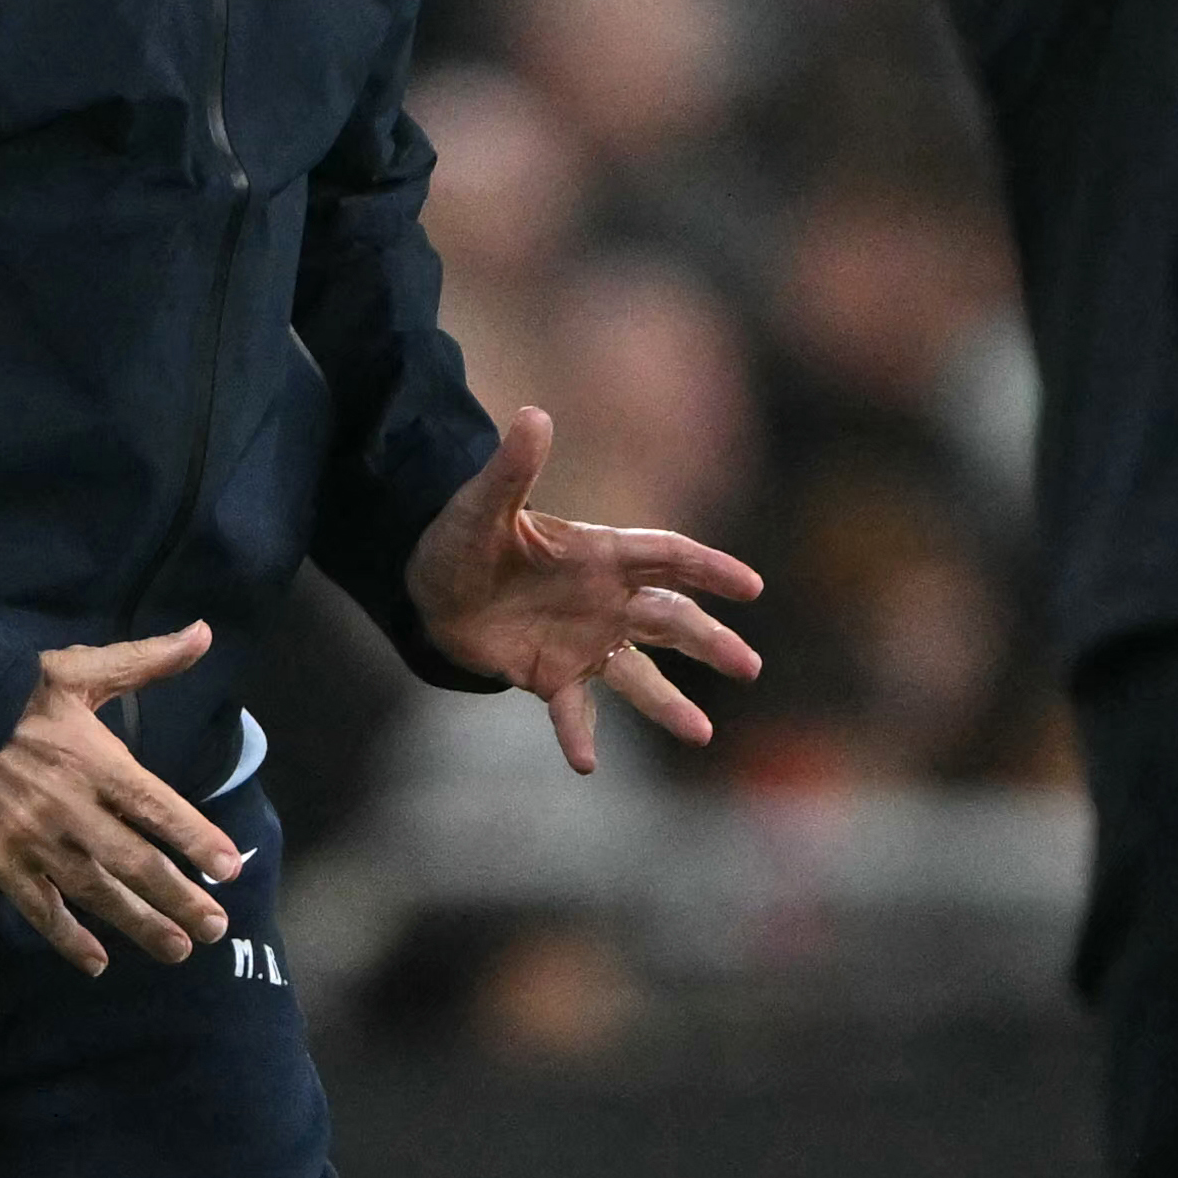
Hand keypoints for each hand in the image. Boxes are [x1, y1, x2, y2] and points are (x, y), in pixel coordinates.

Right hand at [0, 624, 243, 977]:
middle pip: (136, 863)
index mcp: (95, 761)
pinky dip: (67, 938)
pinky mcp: (0, 861)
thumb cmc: (15, 694)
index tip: (230, 868)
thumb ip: (145, 660)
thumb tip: (203, 633)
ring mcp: (35, 841)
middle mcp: (71, 809)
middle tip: (216, 928)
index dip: (196, 839)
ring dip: (138, 925)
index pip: (157, 807)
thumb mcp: (80, 669)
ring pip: (95, 893)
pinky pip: (39, 908)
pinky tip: (95, 962)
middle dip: (179, 898)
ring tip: (178, 950)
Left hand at [405, 405, 765, 773]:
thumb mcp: (484, 503)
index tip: (750, 586)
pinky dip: (580, 735)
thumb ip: (514, 468)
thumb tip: (534, 414)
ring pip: (640, 674)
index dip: (710, 569)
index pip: (669, 558)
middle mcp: (605, 600)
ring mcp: (584, 641)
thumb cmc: (463, 535)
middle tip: (750, 667)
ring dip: (669, 705)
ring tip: (702, 735)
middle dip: (711, 642)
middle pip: (671, 620)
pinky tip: (586, 764)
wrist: (428, 585)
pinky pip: (574, 710)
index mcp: (600, 553)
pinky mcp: (552, 676)